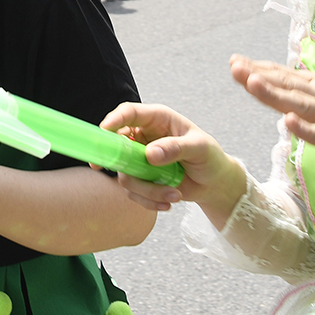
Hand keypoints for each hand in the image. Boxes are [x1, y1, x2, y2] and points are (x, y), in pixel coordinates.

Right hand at [100, 102, 241, 214]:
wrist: (213, 182)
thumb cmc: (209, 156)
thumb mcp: (199, 148)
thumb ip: (176, 147)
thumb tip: (151, 154)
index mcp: (157, 119)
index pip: (129, 112)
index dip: (113, 120)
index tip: (104, 131)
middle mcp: (144, 137)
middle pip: (116, 144)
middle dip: (112, 158)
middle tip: (101, 167)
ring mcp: (140, 160)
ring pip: (126, 174)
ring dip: (147, 189)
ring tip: (174, 195)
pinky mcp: (141, 179)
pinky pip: (133, 192)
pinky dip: (150, 200)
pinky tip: (169, 202)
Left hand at [230, 55, 314, 174]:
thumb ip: (312, 96)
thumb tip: (285, 91)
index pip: (287, 77)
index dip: (260, 70)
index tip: (236, 62)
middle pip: (288, 86)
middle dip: (259, 76)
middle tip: (233, 65)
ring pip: (302, 105)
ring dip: (276, 94)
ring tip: (252, 83)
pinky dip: (307, 129)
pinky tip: (289, 123)